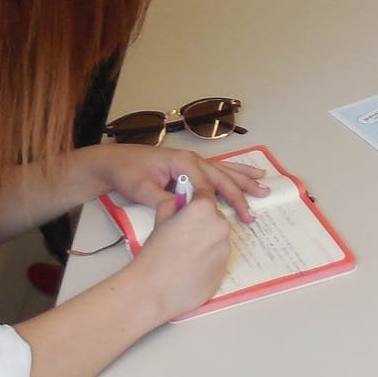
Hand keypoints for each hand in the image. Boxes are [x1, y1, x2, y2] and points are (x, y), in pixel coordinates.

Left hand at [99, 142, 264, 221]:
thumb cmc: (127, 172)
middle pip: (222, 176)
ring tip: (264, 184)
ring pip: (223, 170)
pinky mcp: (189, 166)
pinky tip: (246, 174)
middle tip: (256, 208)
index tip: (236, 217)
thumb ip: (164, 200)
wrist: (113, 161)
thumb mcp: (141, 188)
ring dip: (244, 178)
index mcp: (182, 162)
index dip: (223, 200)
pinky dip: (233, 173)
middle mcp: (192, 159)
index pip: (208, 183)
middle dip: (241, 192)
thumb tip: (183, 212)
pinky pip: (216, 170)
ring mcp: (192, 161)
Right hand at [124, 191, 237, 321]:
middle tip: (183, 236)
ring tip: (185, 255)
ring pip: (218, 238)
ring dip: (207, 241)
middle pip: (215, 217)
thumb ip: (173, 205)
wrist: (155, 290)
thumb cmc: (154, 255)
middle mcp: (220, 225)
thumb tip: (181, 200)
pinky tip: (191, 268)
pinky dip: (209, 259)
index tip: (188, 207)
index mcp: (204, 209)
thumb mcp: (160, 220)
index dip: (195, 200)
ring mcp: (226, 248)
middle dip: (202, 222)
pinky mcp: (226, 268)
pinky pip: (219, 257)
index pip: (205, 193)